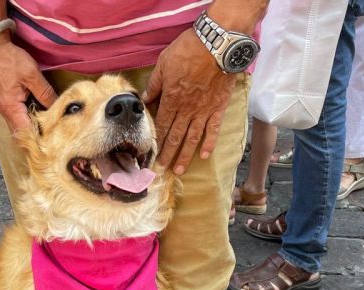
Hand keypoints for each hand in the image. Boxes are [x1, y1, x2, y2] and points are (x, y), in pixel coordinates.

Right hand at [0, 38, 56, 132]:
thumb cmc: (8, 59)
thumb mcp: (31, 74)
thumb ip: (45, 93)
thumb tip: (57, 108)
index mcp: (11, 108)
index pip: (26, 132)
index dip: (39, 138)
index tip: (54, 138)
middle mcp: (6, 112)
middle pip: (23, 133)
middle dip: (37, 136)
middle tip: (54, 134)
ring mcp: (5, 108)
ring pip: (20, 125)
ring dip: (33, 127)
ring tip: (50, 126)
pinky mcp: (7, 102)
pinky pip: (18, 117)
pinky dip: (29, 119)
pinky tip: (40, 114)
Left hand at [142, 29, 236, 174]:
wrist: (218, 45)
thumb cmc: (189, 50)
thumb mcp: (164, 63)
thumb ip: (155, 84)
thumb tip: (144, 99)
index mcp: (172, 99)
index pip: (162, 125)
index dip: (156, 141)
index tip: (150, 154)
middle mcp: (187, 109)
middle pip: (175, 136)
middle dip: (168, 154)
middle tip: (161, 169)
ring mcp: (204, 110)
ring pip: (193, 138)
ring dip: (185, 155)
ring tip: (180, 170)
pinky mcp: (219, 107)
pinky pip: (213, 129)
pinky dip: (209, 143)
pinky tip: (204, 155)